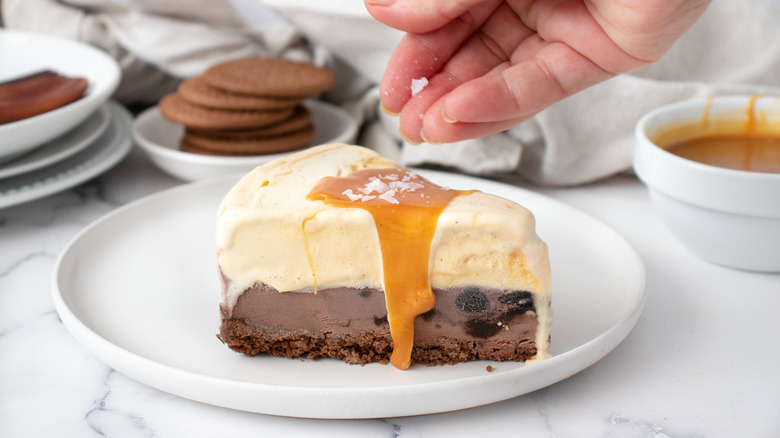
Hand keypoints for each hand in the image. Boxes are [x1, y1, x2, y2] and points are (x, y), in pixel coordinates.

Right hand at [365, 0, 710, 143]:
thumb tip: (387, 9)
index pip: (447, 14)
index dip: (416, 48)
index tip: (392, 80)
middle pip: (471, 50)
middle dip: (435, 87)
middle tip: (404, 116)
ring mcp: (565, 26)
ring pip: (502, 74)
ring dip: (460, 106)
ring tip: (423, 131)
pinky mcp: (599, 54)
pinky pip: (541, 84)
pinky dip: (500, 102)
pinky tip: (463, 116)